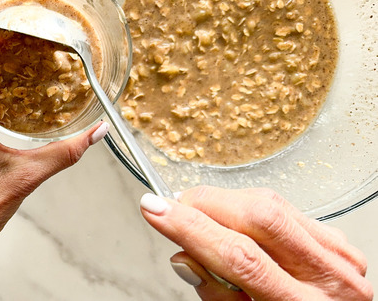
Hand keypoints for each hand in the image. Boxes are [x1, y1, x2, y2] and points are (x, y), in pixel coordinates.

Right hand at [140, 186, 371, 300]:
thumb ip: (215, 292)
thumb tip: (183, 253)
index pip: (238, 255)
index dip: (189, 226)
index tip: (155, 209)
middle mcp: (327, 278)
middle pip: (257, 216)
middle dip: (204, 204)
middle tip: (173, 208)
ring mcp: (337, 255)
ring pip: (269, 203)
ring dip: (222, 202)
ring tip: (200, 218)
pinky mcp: (337, 240)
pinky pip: (285, 206)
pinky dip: (249, 207)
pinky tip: (233, 221)